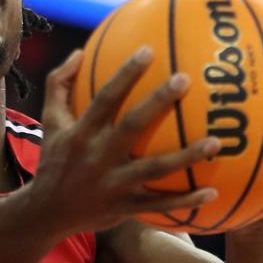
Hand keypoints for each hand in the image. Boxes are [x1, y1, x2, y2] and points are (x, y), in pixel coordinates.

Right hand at [29, 47, 219, 236]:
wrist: (47, 211)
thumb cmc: (54, 159)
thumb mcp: (50, 121)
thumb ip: (60, 84)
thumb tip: (80, 51)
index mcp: (81, 132)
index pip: (105, 97)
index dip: (125, 73)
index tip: (148, 50)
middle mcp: (98, 156)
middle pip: (133, 125)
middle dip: (158, 101)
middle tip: (185, 79)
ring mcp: (114, 184)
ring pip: (154, 168)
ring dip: (187, 157)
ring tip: (216, 142)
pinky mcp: (125, 208)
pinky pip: (159, 204)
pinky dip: (186, 200)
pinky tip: (213, 191)